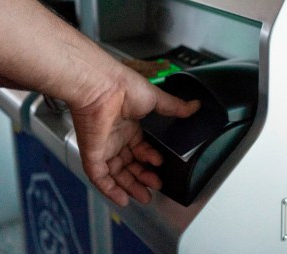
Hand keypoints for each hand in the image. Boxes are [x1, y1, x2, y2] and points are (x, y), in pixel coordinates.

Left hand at [69, 63, 198, 206]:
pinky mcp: (92, 154)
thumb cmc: (124, 87)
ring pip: (116, 174)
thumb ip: (175, 107)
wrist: (102, 87)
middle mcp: (115, 137)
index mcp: (129, 125)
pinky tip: (123, 199)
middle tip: (155, 185)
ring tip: (145, 196)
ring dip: (129, 187)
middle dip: (142, 177)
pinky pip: (99, 177)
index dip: (150, 158)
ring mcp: (102, 147)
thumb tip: (195, 106)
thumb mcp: (156, 99)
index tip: (160, 163)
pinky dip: (110, 190)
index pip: (140, 149)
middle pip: (130, 164)